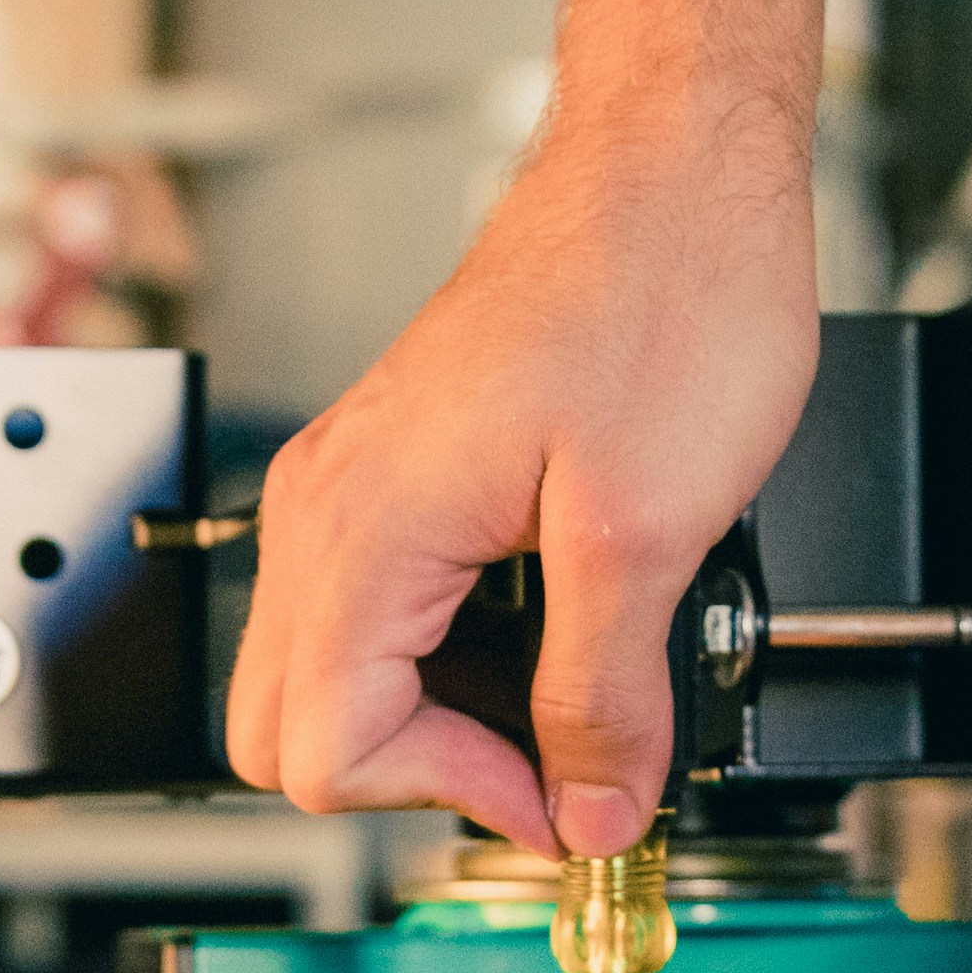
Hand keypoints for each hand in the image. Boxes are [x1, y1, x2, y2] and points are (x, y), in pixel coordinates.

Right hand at [223, 107, 818, 855]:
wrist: (677, 164)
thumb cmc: (665, 291)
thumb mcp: (648, 532)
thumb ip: (605, 694)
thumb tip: (591, 809)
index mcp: (364, 524)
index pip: (325, 749)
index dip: (456, 794)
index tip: (567, 788)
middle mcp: (332, 505)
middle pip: (293, 730)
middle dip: (423, 773)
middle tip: (555, 760)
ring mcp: (358, 486)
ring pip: (337, 675)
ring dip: (447, 716)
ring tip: (576, 692)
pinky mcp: (403, 472)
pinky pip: (386, 612)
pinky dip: (461, 656)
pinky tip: (559, 630)